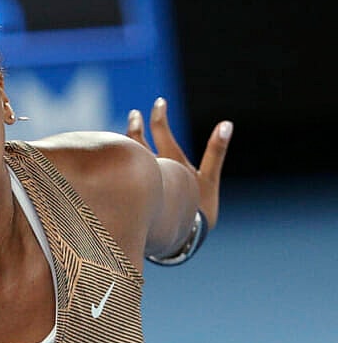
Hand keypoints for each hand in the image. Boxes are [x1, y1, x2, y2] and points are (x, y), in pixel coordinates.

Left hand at [126, 97, 232, 229]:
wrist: (180, 239)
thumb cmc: (198, 209)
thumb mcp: (209, 179)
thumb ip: (216, 151)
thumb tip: (227, 123)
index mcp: (171, 164)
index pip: (161, 132)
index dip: (159, 116)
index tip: (158, 102)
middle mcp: (153, 170)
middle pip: (139, 141)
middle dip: (138, 125)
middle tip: (135, 113)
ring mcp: (142, 182)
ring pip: (129, 154)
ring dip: (128, 139)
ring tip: (128, 127)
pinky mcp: (135, 193)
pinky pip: (122, 172)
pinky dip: (118, 160)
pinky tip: (115, 155)